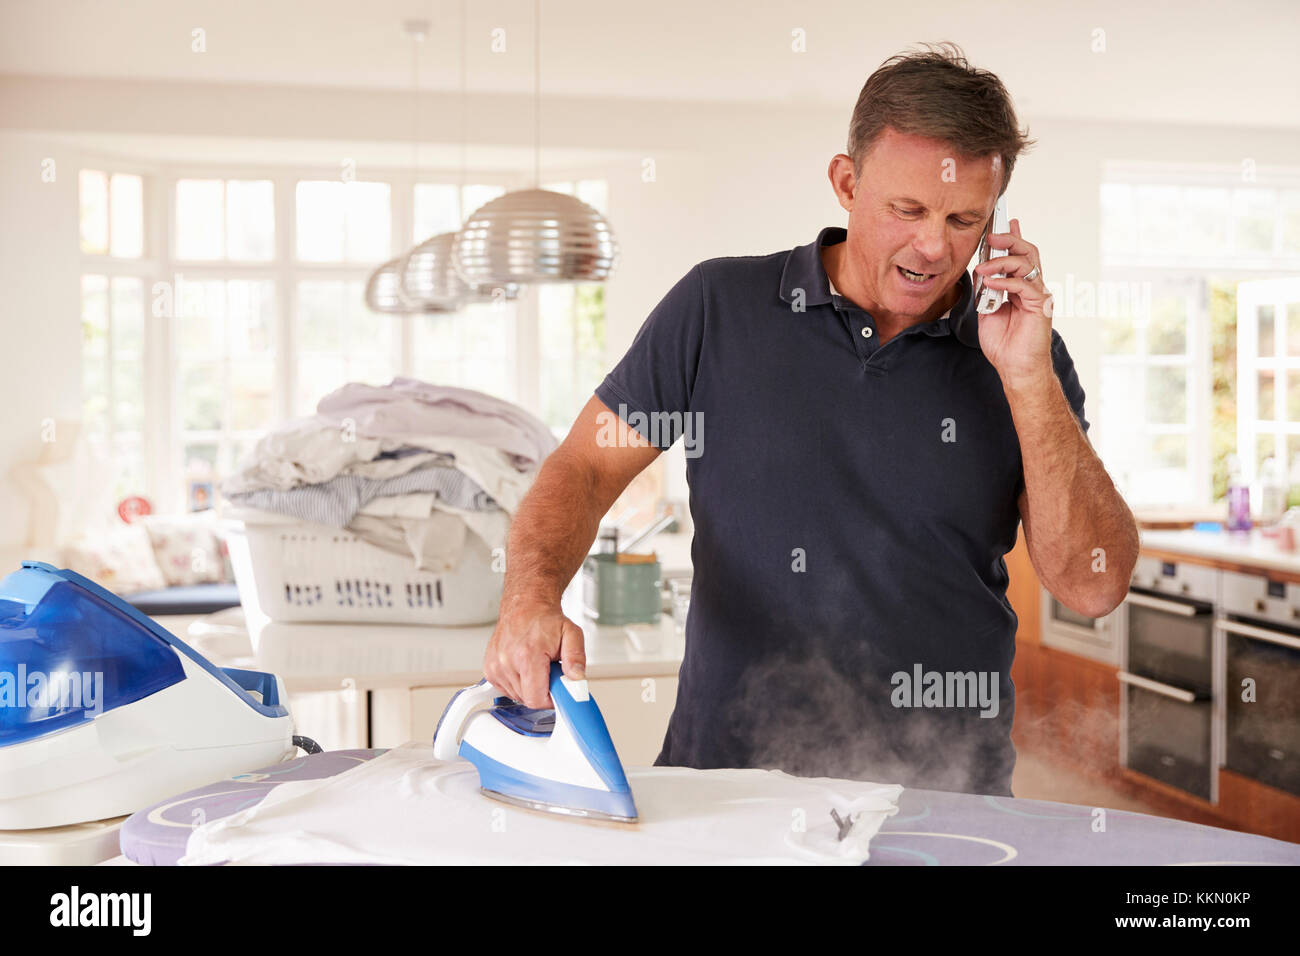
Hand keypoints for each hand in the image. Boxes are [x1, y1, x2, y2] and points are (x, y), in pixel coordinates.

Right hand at [482, 597, 586, 708]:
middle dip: (542, 690)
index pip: (536, 698)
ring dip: (530, 687)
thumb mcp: (571, 634)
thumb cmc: (545, 620)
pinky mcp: (490, 670)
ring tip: (537, 666)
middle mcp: (507, 661)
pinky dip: (518, 684)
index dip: (551, 699)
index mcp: (527, 655)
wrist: (525, 606)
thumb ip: (576, 658)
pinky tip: (525, 668)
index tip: (558, 690)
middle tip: (549, 671)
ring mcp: (496, 666)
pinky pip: (506, 691)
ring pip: (517, 696)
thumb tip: (576, 678)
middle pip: (528, 699)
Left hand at [972, 218, 1055, 387]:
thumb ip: (985, 291)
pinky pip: (1023, 284)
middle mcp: (1033, 287)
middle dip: (1009, 240)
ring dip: (1002, 261)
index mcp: (1021, 287)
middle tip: (991, 237)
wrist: (1015, 368)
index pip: (1019, 256)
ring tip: (983, 267)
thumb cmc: (1003, 343)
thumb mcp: (986, 311)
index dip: (1012, 238)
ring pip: (1027, 263)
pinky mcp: (1040, 305)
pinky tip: (991, 284)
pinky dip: (1005, 281)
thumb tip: (980, 272)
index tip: (1001, 224)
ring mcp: (1038, 294)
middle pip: (1027, 252)